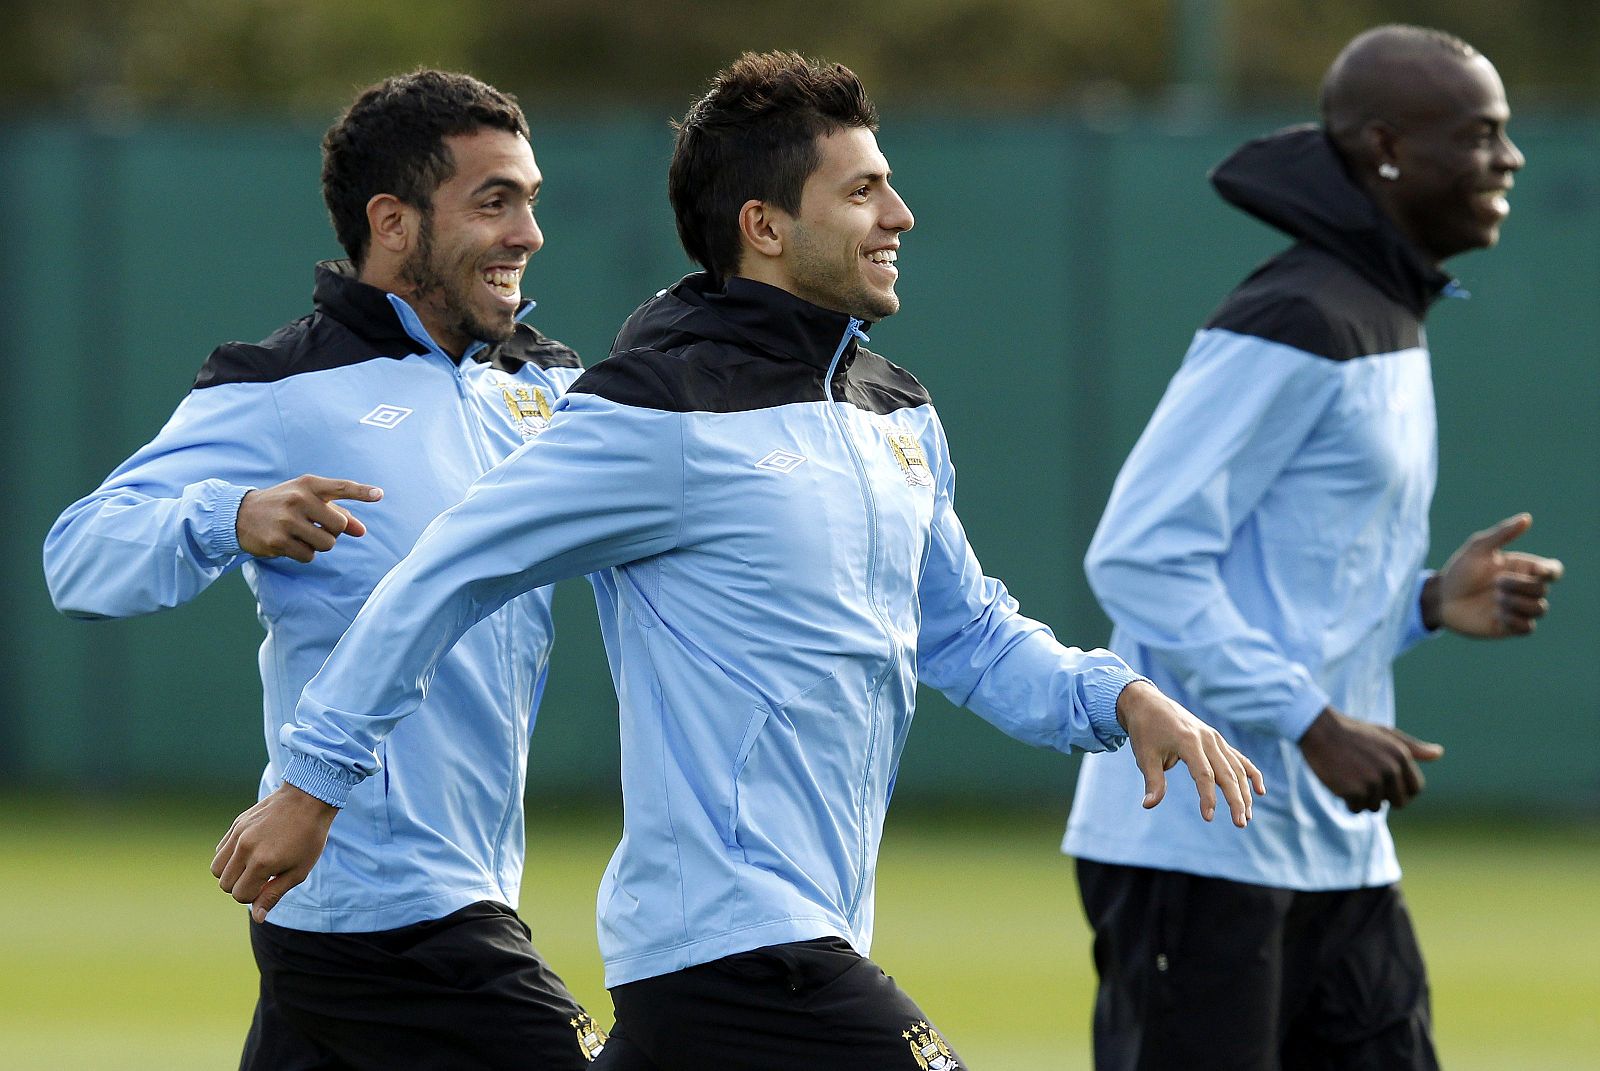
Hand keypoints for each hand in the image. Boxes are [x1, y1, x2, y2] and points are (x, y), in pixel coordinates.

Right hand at [212, 783, 337, 921]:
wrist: (308, 798)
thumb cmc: (309, 837)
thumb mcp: (299, 871)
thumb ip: (274, 894)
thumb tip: (258, 918)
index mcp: (262, 862)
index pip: (240, 895)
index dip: (253, 897)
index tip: (268, 886)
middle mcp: (245, 848)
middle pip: (224, 884)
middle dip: (241, 887)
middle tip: (262, 877)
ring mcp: (238, 834)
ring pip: (216, 868)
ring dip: (230, 874)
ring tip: (252, 866)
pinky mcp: (236, 824)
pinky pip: (220, 850)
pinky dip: (229, 857)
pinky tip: (249, 852)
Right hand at [236, 475, 382, 561]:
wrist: (240, 514)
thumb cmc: (284, 505)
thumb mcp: (308, 501)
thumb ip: (338, 513)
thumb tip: (362, 531)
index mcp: (308, 485)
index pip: (341, 487)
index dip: (362, 492)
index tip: (380, 495)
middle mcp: (298, 499)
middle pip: (340, 526)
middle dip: (333, 532)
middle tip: (315, 526)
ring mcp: (287, 520)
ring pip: (327, 544)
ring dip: (319, 545)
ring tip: (302, 534)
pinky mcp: (278, 541)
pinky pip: (309, 556)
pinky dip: (305, 554)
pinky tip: (289, 543)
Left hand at [1116, 680, 1265, 826]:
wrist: (1148, 703)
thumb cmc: (1145, 731)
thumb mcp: (1144, 756)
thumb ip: (1152, 781)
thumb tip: (1148, 805)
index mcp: (1188, 741)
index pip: (1204, 774)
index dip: (1208, 797)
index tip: (1209, 818)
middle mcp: (1207, 738)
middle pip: (1227, 773)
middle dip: (1236, 800)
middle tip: (1240, 824)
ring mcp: (1214, 738)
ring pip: (1236, 768)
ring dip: (1244, 792)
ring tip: (1247, 816)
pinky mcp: (1217, 740)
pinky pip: (1238, 757)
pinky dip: (1250, 773)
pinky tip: (1260, 791)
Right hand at [1299, 707, 1442, 812]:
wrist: (1320, 731)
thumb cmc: (1353, 733)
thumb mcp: (1385, 734)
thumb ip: (1413, 747)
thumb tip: (1439, 753)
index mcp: (1401, 755)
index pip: (1416, 789)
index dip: (1401, 790)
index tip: (1385, 783)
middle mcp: (1390, 769)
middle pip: (1398, 803)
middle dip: (1383, 797)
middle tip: (1364, 781)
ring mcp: (1372, 780)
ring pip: (1374, 807)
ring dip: (1361, 799)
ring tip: (1349, 777)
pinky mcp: (1354, 790)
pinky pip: (1356, 808)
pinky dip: (1347, 801)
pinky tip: (1339, 782)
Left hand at [1422, 513, 1562, 637]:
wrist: (1441, 598)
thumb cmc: (1460, 571)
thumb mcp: (1477, 548)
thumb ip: (1502, 534)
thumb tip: (1527, 518)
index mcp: (1522, 569)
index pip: (1554, 571)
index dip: (1550, 572)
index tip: (1535, 570)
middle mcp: (1524, 590)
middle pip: (1543, 589)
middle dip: (1520, 586)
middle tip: (1496, 583)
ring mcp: (1518, 609)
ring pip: (1540, 609)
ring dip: (1516, 603)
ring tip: (1494, 599)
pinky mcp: (1510, 627)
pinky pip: (1528, 628)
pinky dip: (1514, 620)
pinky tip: (1496, 614)